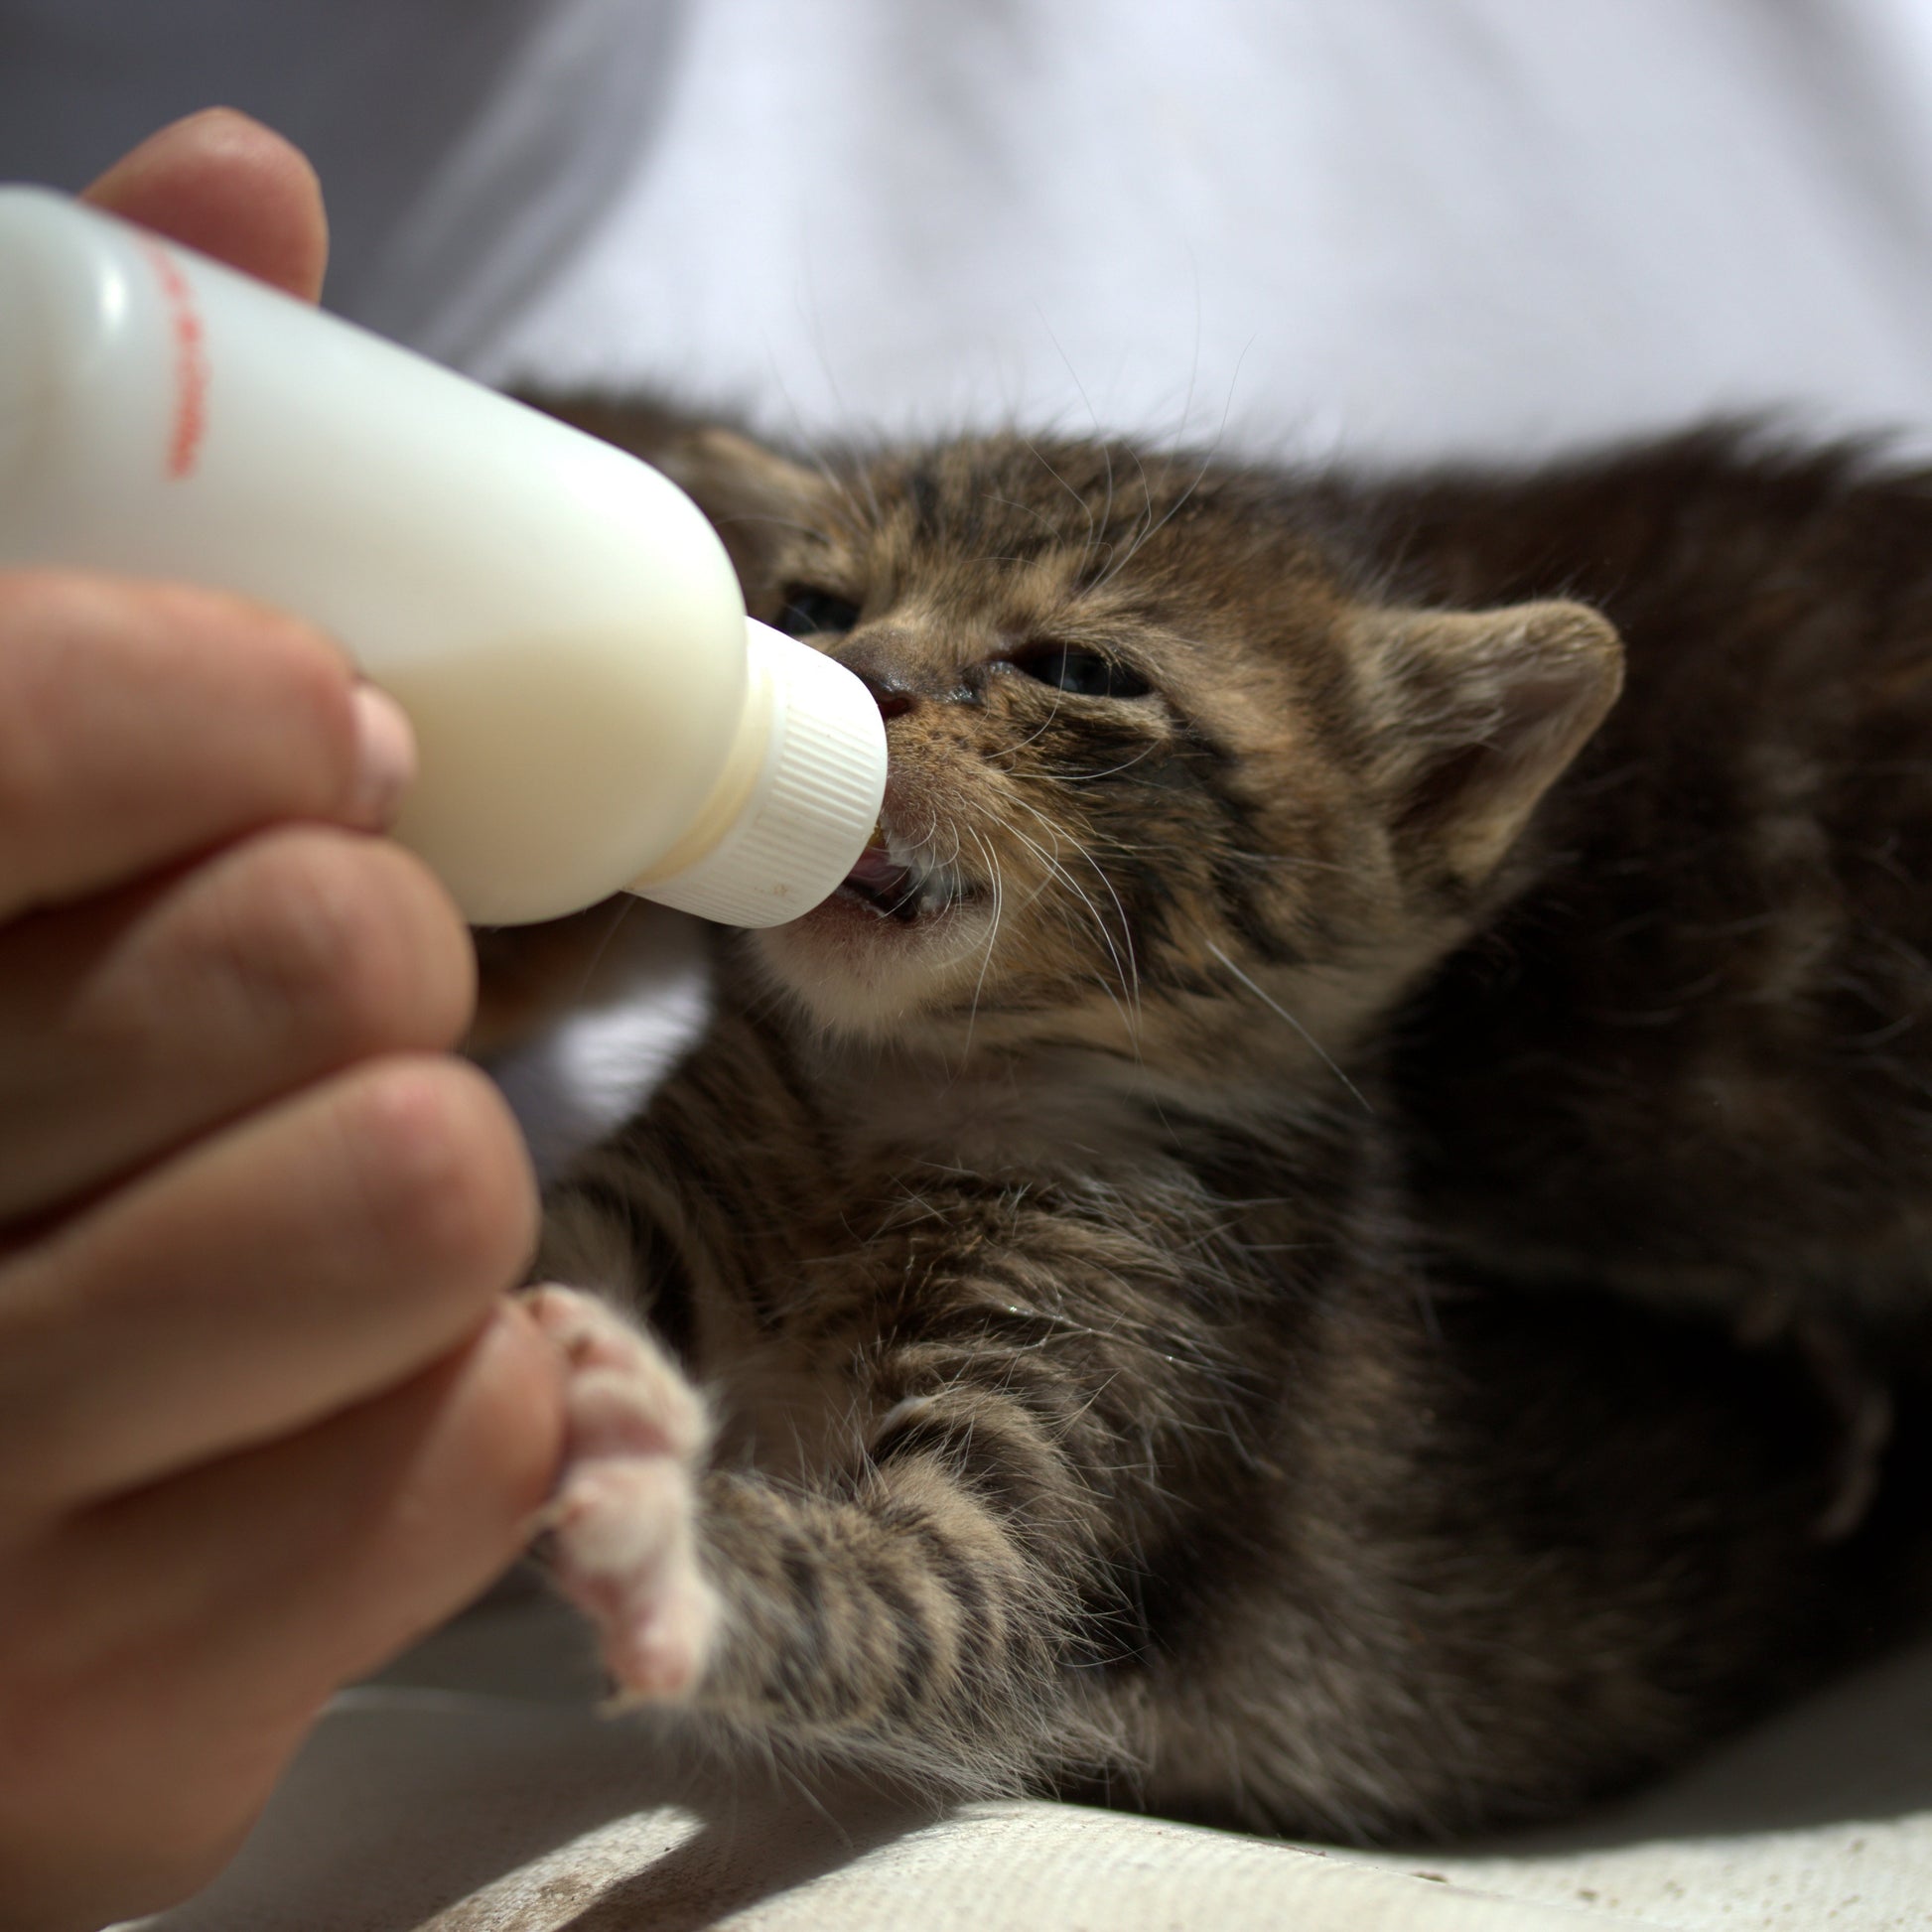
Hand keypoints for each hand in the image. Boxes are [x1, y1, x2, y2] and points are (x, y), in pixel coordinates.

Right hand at [0, 112, 564, 1931]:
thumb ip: (46, 493)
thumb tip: (244, 176)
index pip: (19, 729)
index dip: (228, 692)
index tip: (326, 717)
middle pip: (312, 959)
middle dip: (371, 928)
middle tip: (314, 957)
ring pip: (425, 1197)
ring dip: (430, 1146)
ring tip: (319, 1165)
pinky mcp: (124, 1753)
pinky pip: (484, 1435)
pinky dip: (464, 1374)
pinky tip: (318, 1376)